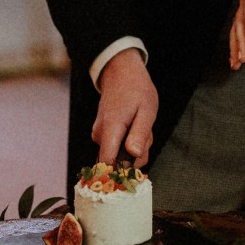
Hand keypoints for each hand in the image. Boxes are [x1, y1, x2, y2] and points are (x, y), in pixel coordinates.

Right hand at [92, 49, 157, 166]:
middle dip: (136, 154)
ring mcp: (98, 134)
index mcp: (111, 128)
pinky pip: (115, 146)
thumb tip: (134, 155)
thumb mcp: (147, 110)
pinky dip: (128, 141)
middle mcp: (99, 134)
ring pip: (118, 154)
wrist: (121, 73)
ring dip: (134, 146)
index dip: (122, 171)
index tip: (138, 166)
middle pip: (117, 161)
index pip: (108, 162)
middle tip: (146, 134)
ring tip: (140, 125)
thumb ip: (140, 134)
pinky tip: (133, 126)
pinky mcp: (100, 134)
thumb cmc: (136, 90)